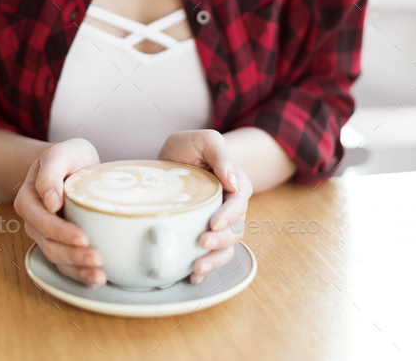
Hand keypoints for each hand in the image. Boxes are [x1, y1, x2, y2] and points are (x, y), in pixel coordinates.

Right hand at [14, 138, 106, 287]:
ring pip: (58, 258)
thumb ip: (51, 171)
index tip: (82, 237)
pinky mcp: (62, 244)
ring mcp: (47, 235)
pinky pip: (67, 264)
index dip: (60, 232)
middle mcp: (34, 221)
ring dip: (78, 269)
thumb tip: (50, 201)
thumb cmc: (68, 156)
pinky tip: (96, 279)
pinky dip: (80, 274)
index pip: (41, 221)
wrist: (75, 164)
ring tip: (100, 275)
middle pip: (49, 244)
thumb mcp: (60, 153)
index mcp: (28, 199)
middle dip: (73, 256)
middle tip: (98, 258)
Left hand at [157, 129, 251, 283]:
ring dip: (214, 261)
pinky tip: (192, 276)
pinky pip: (211, 257)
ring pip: (226, 249)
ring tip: (196, 268)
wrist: (176, 159)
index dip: (229, 217)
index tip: (213, 224)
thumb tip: (232, 180)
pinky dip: (204, 270)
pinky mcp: (203, 235)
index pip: (238, 204)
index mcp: (236, 185)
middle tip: (201, 243)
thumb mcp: (205, 140)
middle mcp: (231, 208)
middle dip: (221, 242)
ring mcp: (218, 225)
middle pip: (235, 232)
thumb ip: (220, 153)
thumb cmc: (192, 147)